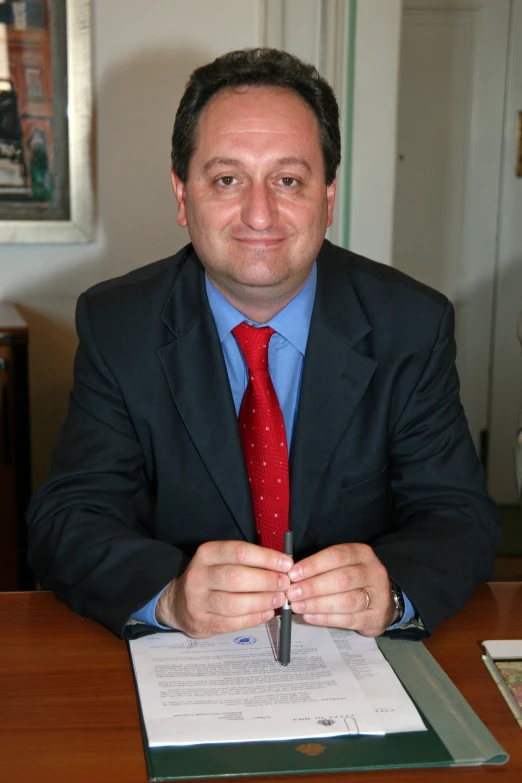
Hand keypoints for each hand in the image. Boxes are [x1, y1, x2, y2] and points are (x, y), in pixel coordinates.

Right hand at [155, 541, 291, 637]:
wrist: (179, 603)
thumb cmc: (211, 578)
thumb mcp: (223, 561)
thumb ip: (249, 562)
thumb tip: (282, 567)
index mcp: (207, 554)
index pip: (239, 552)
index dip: (266, 558)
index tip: (286, 564)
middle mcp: (199, 575)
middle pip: (236, 577)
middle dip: (266, 581)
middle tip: (285, 584)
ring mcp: (198, 601)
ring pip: (234, 603)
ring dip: (262, 601)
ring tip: (280, 599)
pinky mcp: (202, 623)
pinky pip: (232, 623)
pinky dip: (254, 618)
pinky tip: (267, 613)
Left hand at [286, 543, 395, 635]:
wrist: (383, 602)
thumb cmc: (354, 580)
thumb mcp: (342, 565)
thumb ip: (320, 567)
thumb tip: (291, 575)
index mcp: (362, 554)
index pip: (336, 556)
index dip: (313, 565)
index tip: (293, 574)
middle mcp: (373, 572)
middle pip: (342, 579)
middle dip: (313, 587)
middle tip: (292, 593)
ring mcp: (377, 596)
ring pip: (346, 601)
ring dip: (317, 604)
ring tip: (297, 606)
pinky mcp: (375, 618)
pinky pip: (347, 619)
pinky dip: (325, 618)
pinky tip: (309, 616)